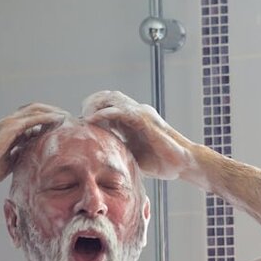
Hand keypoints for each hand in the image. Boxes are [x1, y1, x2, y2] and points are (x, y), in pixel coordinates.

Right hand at [0, 103, 68, 186]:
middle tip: (69, 120)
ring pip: (37, 110)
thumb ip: (18, 159)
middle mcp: (10, 125)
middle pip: (36, 112)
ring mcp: (9, 124)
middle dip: (54, 113)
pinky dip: (48, 117)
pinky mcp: (10, 127)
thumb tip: (30, 163)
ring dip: (54, 111)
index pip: (33, 123)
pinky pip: (34, 118)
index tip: (63, 129)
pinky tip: (60, 119)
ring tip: (69, 117)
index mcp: (9, 134)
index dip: (48, 123)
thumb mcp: (7, 165)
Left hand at [81, 90, 195, 180]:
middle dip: (90, 102)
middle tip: (77, 116)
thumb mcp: (131, 156)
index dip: (91, 109)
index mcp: (131, 120)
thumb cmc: (160, 162)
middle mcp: (135, 112)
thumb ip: (116, 151)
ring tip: (83, 115)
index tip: (78, 121)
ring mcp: (141, 113)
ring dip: (95, 104)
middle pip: (107, 97)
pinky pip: (121, 111)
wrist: (182, 164)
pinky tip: (92, 119)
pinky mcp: (145, 119)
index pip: (107, 105)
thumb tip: (95, 162)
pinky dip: (105, 113)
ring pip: (112, 98)